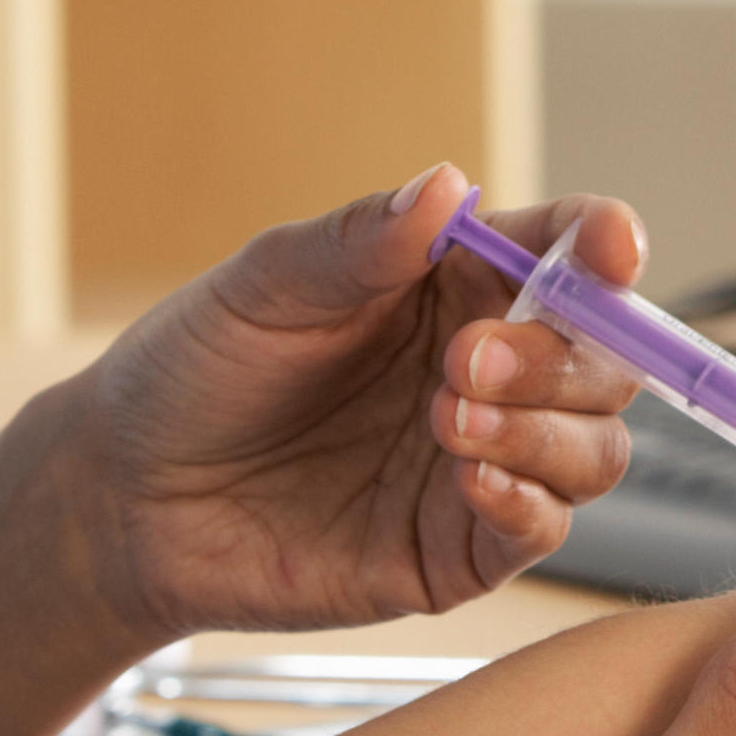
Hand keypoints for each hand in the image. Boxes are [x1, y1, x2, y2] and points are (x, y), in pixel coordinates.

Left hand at [59, 168, 654, 642]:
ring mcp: (481, 463)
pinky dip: (530, 504)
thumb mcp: (266, 286)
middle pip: (606, 357)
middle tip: (465, 359)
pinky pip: (543, 530)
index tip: (611, 248)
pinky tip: (471, 480)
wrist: (123, 498)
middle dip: (561, 354)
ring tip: (451, 422)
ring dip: (546, 430)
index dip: (605, 245)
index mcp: (457, 284)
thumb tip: (445, 185)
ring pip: (595, 447)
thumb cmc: (193, 372)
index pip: (568, 252)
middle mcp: (489, 370)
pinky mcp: (457, 550)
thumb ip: (360, 242)